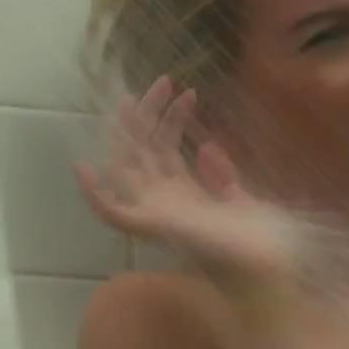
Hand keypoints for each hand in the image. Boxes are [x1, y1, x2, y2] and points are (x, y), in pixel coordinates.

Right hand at [73, 76, 288, 286]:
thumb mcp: (240, 199)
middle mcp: (164, 201)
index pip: (167, 149)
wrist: (266, 268)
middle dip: (148, 114)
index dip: (171, 119)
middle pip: (145, 150)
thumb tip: (204, 145)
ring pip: (128, 167)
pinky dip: (94, 193)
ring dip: (126, 133)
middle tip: (161, 80)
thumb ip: (221, 175)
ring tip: (128, 100)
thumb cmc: (256, 242)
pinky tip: (83, 167)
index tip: (187, 91)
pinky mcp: (151, 228)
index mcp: (183, 195)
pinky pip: (113, 214)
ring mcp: (155, 213)